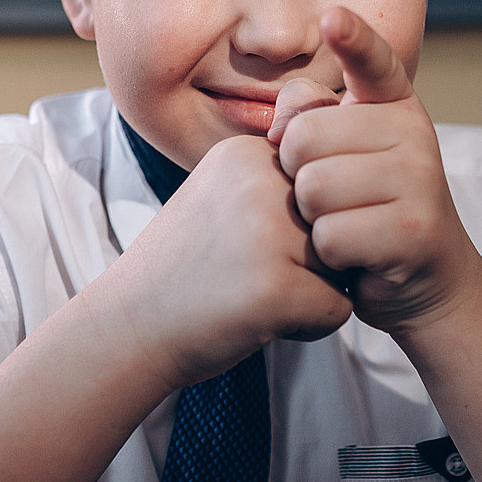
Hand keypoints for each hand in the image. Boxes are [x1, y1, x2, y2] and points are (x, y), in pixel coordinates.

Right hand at [100, 133, 352, 390]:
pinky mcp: (277, 288)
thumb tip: (355, 168)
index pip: (323, 183)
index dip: (298, 222)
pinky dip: (310, 327)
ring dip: (313, 290)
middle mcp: (260, 183)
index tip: (245, 240)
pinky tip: (261, 323)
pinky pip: (340, 309)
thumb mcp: (223, 196)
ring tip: (256, 296)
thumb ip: (278, 177)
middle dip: (312, 257)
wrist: (126, 329)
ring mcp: (269, 234)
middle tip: (250, 274)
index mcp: (245, 153)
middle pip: (338, 222)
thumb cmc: (182, 268)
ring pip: (345, 264)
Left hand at [272, 7, 478, 333]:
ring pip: (314, 189)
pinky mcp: (413, 230)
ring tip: (343, 224)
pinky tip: (354, 255)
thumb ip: (307, 118)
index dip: (353, 38)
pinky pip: (331, 234)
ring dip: (312, 219)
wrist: (428, 280)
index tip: (333, 17)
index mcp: (395, 106)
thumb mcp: (341, 155)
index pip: (374, 61)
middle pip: (305, 138)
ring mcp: (419, 180)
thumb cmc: (369, 209)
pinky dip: (328, 255)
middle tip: (329, 198)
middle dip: (298, 175)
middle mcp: (415, 133)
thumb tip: (282, 124)